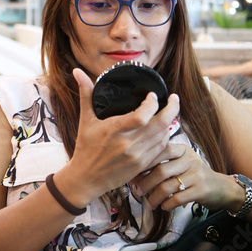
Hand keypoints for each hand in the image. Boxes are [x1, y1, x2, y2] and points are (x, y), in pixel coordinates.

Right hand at [62, 68, 179, 206]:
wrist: (85, 179)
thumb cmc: (85, 148)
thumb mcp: (85, 120)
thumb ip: (85, 93)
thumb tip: (77, 71)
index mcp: (114, 130)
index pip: (142, 115)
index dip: (152, 103)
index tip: (152, 95)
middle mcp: (128, 144)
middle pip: (160, 125)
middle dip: (172, 109)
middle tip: (174, 98)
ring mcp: (137, 157)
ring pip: (163, 136)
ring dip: (170, 122)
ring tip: (170, 111)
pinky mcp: (142, 166)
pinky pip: (161, 150)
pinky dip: (166, 138)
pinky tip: (165, 130)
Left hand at [132, 143, 227, 211]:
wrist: (222, 188)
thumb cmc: (195, 175)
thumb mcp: (181, 164)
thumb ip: (163, 165)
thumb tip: (135, 175)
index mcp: (182, 149)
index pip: (159, 151)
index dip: (143, 163)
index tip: (132, 174)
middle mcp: (190, 159)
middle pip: (160, 170)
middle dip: (145, 183)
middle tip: (137, 191)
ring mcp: (197, 174)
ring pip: (167, 186)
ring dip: (154, 197)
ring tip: (149, 204)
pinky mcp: (202, 190)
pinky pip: (178, 198)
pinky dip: (167, 204)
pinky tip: (164, 206)